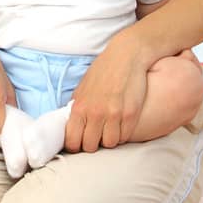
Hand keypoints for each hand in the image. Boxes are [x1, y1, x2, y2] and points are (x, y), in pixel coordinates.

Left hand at [64, 31, 151, 153]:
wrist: (126, 56)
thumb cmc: (103, 71)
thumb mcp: (82, 88)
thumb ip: (77, 108)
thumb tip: (71, 126)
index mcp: (79, 107)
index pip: (72, 140)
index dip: (75, 145)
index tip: (79, 143)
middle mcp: (95, 113)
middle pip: (90, 146)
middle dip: (92, 144)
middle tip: (96, 136)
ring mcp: (114, 115)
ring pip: (109, 144)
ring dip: (109, 139)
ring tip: (110, 129)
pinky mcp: (131, 115)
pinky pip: (125, 137)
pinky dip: (123, 134)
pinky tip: (121, 123)